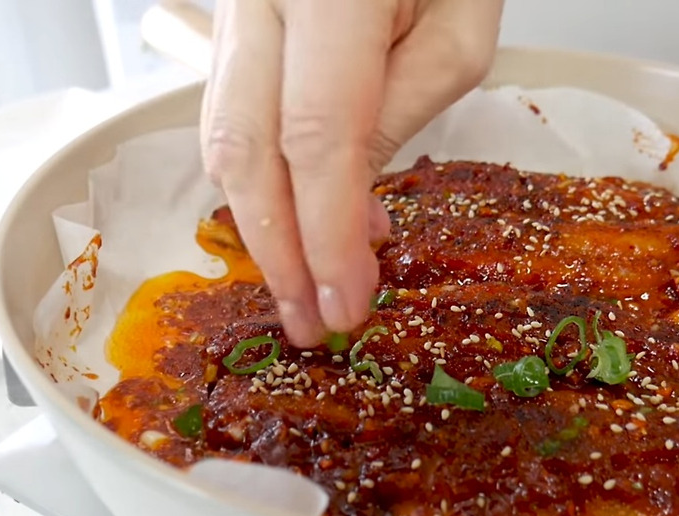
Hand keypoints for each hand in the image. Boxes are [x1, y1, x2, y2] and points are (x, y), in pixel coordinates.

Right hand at [201, 0, 502, 345]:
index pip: (316, 137)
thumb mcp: (459, 24)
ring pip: (219, 135)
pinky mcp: (227, 23)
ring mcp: (230, 7)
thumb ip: (403, 109)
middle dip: (277, 250)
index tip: (347, 302)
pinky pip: (226, 110)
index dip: (326, 234)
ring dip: (259, 224)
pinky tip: (292, 219)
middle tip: (312, 321)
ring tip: (302, 284)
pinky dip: (255, 178)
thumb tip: (349, 207)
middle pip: (244, 147)